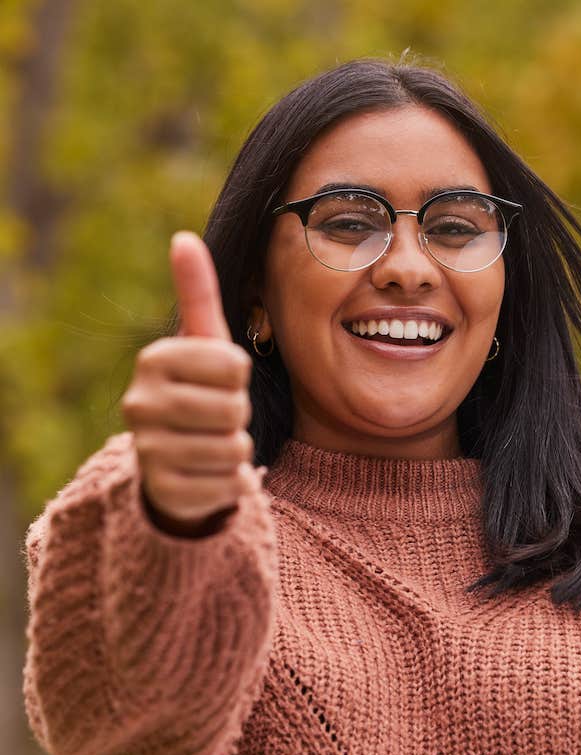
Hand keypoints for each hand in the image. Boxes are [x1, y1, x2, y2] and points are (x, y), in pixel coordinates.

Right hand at [120, 231, 262, 535]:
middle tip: (216, 417)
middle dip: (238, 415)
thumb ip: (197, 294)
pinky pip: (230, 485)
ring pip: (235, 447)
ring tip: (212, 443)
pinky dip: (233, 482)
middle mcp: (140, 403)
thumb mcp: (201, 344)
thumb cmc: (197, 392)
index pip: (235, 364)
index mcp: (154, 360)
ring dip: (236, 449)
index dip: (239, 377)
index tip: (217, 381)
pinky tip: (210, 474)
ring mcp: (148, 450)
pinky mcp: (165, 491)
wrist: (173, 462)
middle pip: (234, 407)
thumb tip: (184, 237)